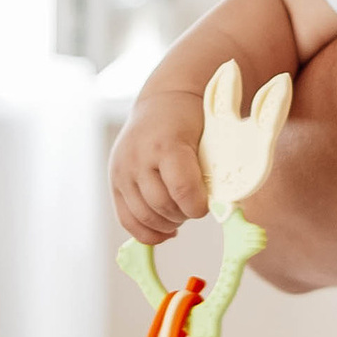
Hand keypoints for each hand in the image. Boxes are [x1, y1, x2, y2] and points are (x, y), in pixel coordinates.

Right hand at [111, 93, 207, 245]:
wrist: (161, 104)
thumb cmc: (191, 121)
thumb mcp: (208, 137)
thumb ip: (213, 170)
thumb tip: (222, 208)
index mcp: (166, 143)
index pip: (182, 189)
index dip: (198, 206)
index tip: (206, 204)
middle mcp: (138, 157)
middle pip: (162, 206)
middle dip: (183, 214)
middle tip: (194, 206)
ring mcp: (122, 170)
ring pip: (144, 217)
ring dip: (167, 223)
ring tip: (180, 213)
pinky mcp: (114, 181)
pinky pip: (127, 220)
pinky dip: (148, 233)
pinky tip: (166, 230)